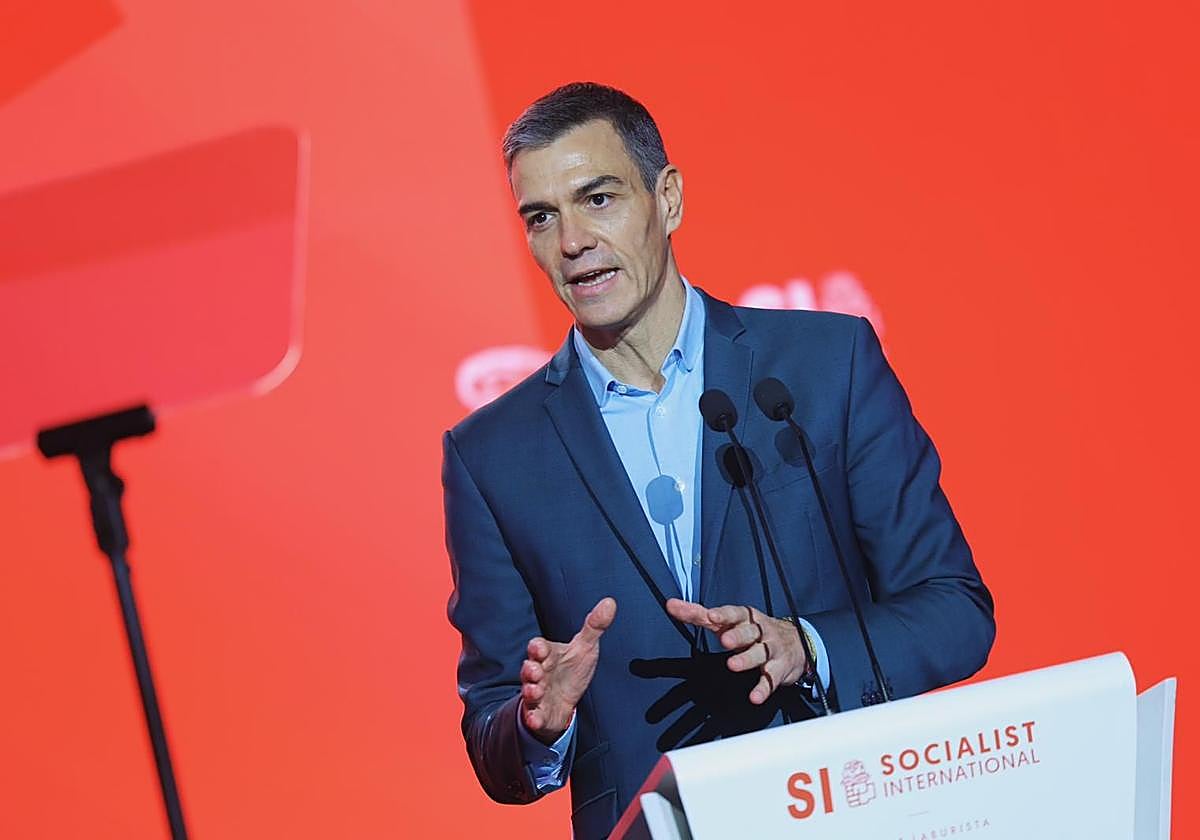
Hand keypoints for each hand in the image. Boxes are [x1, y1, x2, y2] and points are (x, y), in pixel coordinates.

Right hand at [520, 597, 615, 744]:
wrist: (564, 701)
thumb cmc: (571, 669)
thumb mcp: (585, 647)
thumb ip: (594, 626)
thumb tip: (610, 602)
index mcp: (548, 655)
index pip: (539, 648)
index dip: (538, 648)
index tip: (539, 649)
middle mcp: (539, 673)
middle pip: (529, 669)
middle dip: (530, 669)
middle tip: (535, 670)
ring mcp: (537, 694)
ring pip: (529, 691)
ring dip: (530, 691)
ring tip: (535, 691)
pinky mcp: (539, 713)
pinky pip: (534, 716)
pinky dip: (533, 717)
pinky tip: (535, 719)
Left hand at [665, 599, 806, 704]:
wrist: (796, 642)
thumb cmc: (753, 629)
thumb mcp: (728, 620)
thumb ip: (698, 614)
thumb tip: (671, 605)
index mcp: (745, 617)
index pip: (733, 613)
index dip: (723, 614)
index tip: (710, 614)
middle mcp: (759, 631)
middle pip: (749, 631)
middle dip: (737, 635)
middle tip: (724, 640)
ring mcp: (769, 650)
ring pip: (760, 653)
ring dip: (746, 659)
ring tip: (733, 665)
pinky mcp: (778, 669)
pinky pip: (771, 679)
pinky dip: (763, 688)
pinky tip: (754, 697)